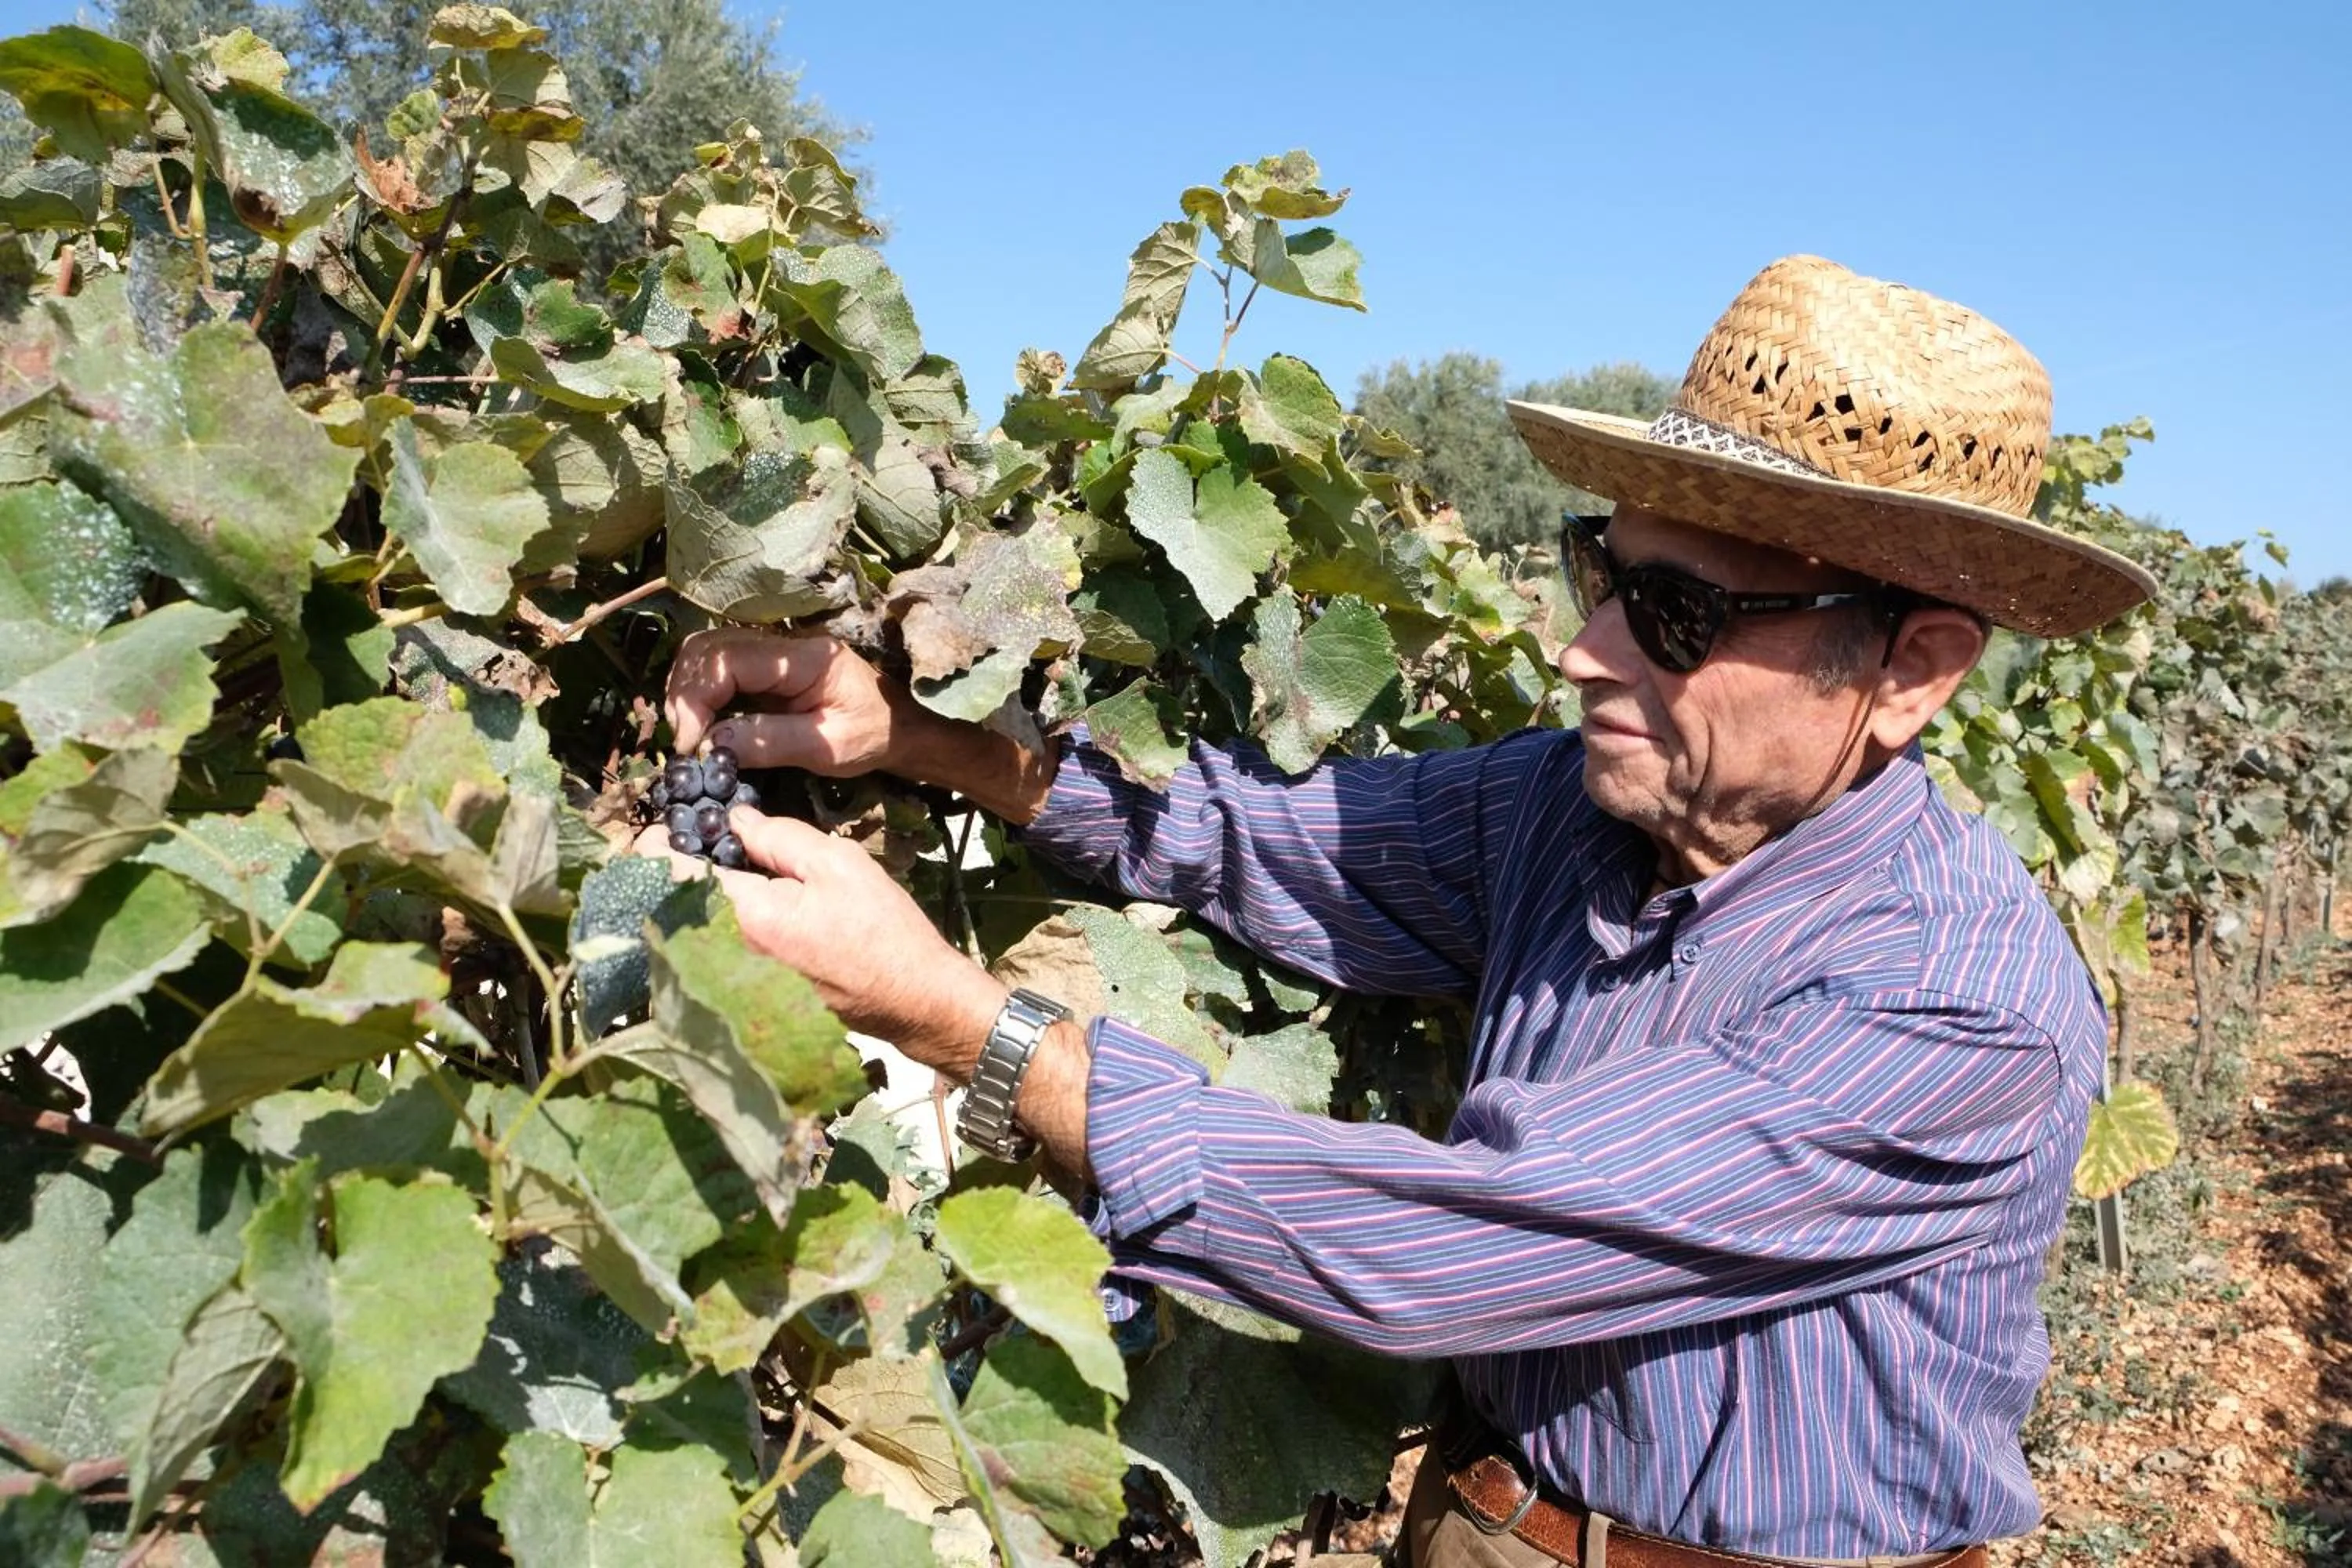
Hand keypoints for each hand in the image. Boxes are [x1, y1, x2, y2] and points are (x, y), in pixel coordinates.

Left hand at [635, 808, 1005, 1071]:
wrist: (913, 1000)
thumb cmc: (881, 929)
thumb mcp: (837, 864)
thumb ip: (779, 837)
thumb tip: (734, 819)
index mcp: (744, 914)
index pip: (671, 871)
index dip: (660, 841)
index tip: (667, 823)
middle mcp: (727, 953)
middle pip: (677, 901)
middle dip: (682, 866)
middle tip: (705, 838)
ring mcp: (737, 980)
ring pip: (697, 926)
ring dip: (701, 895)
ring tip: (727, 866)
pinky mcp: (751, 994)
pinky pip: (717, 948)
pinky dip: (721, 923)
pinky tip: (748, 906)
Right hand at [664, 627, 1060, 823]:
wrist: (901, 725)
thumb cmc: (874, 735)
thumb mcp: (829, 748)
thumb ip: (773, 742)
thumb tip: (713, 741)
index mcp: (806, 657)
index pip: (730, 658)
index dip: (698, 696)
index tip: (692, 742)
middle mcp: (784, 643)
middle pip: (709, 647)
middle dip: (685, 692)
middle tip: (686, 742)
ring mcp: (773, 651)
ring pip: (707, 653)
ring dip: (687, 692)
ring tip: (690, 736)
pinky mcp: (765, 666)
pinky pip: (719, 667)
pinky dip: (700, 693)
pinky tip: (702, 726)